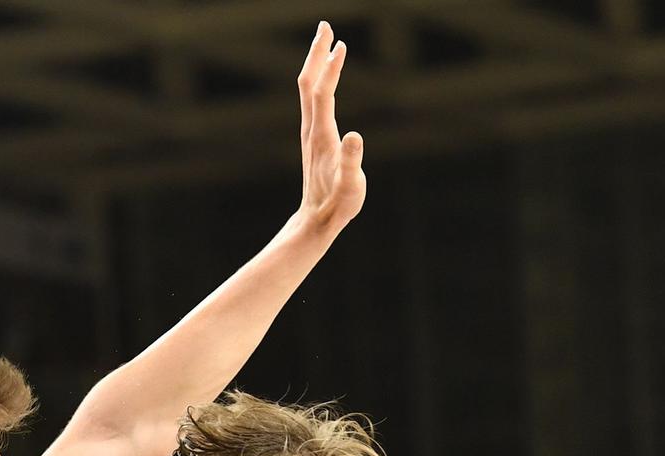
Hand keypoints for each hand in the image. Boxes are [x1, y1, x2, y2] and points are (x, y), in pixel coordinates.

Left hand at [295, 22, 364, 235]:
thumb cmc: (337, 205)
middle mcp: (311, 129)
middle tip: (325, 26)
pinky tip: (327, 78)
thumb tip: (356, 136)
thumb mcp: (350, 187)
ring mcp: (310, 132)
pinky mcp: (313, 137)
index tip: (340, 45)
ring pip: (309, 90)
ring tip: (327, 43)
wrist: (316, 220)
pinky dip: (320, 81)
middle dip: (316, 54)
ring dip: (316, 64)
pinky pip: (314, 100)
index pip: (323, 93)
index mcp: (322, 136)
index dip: (331, 69)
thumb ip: (351, 162)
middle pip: (309, 83)